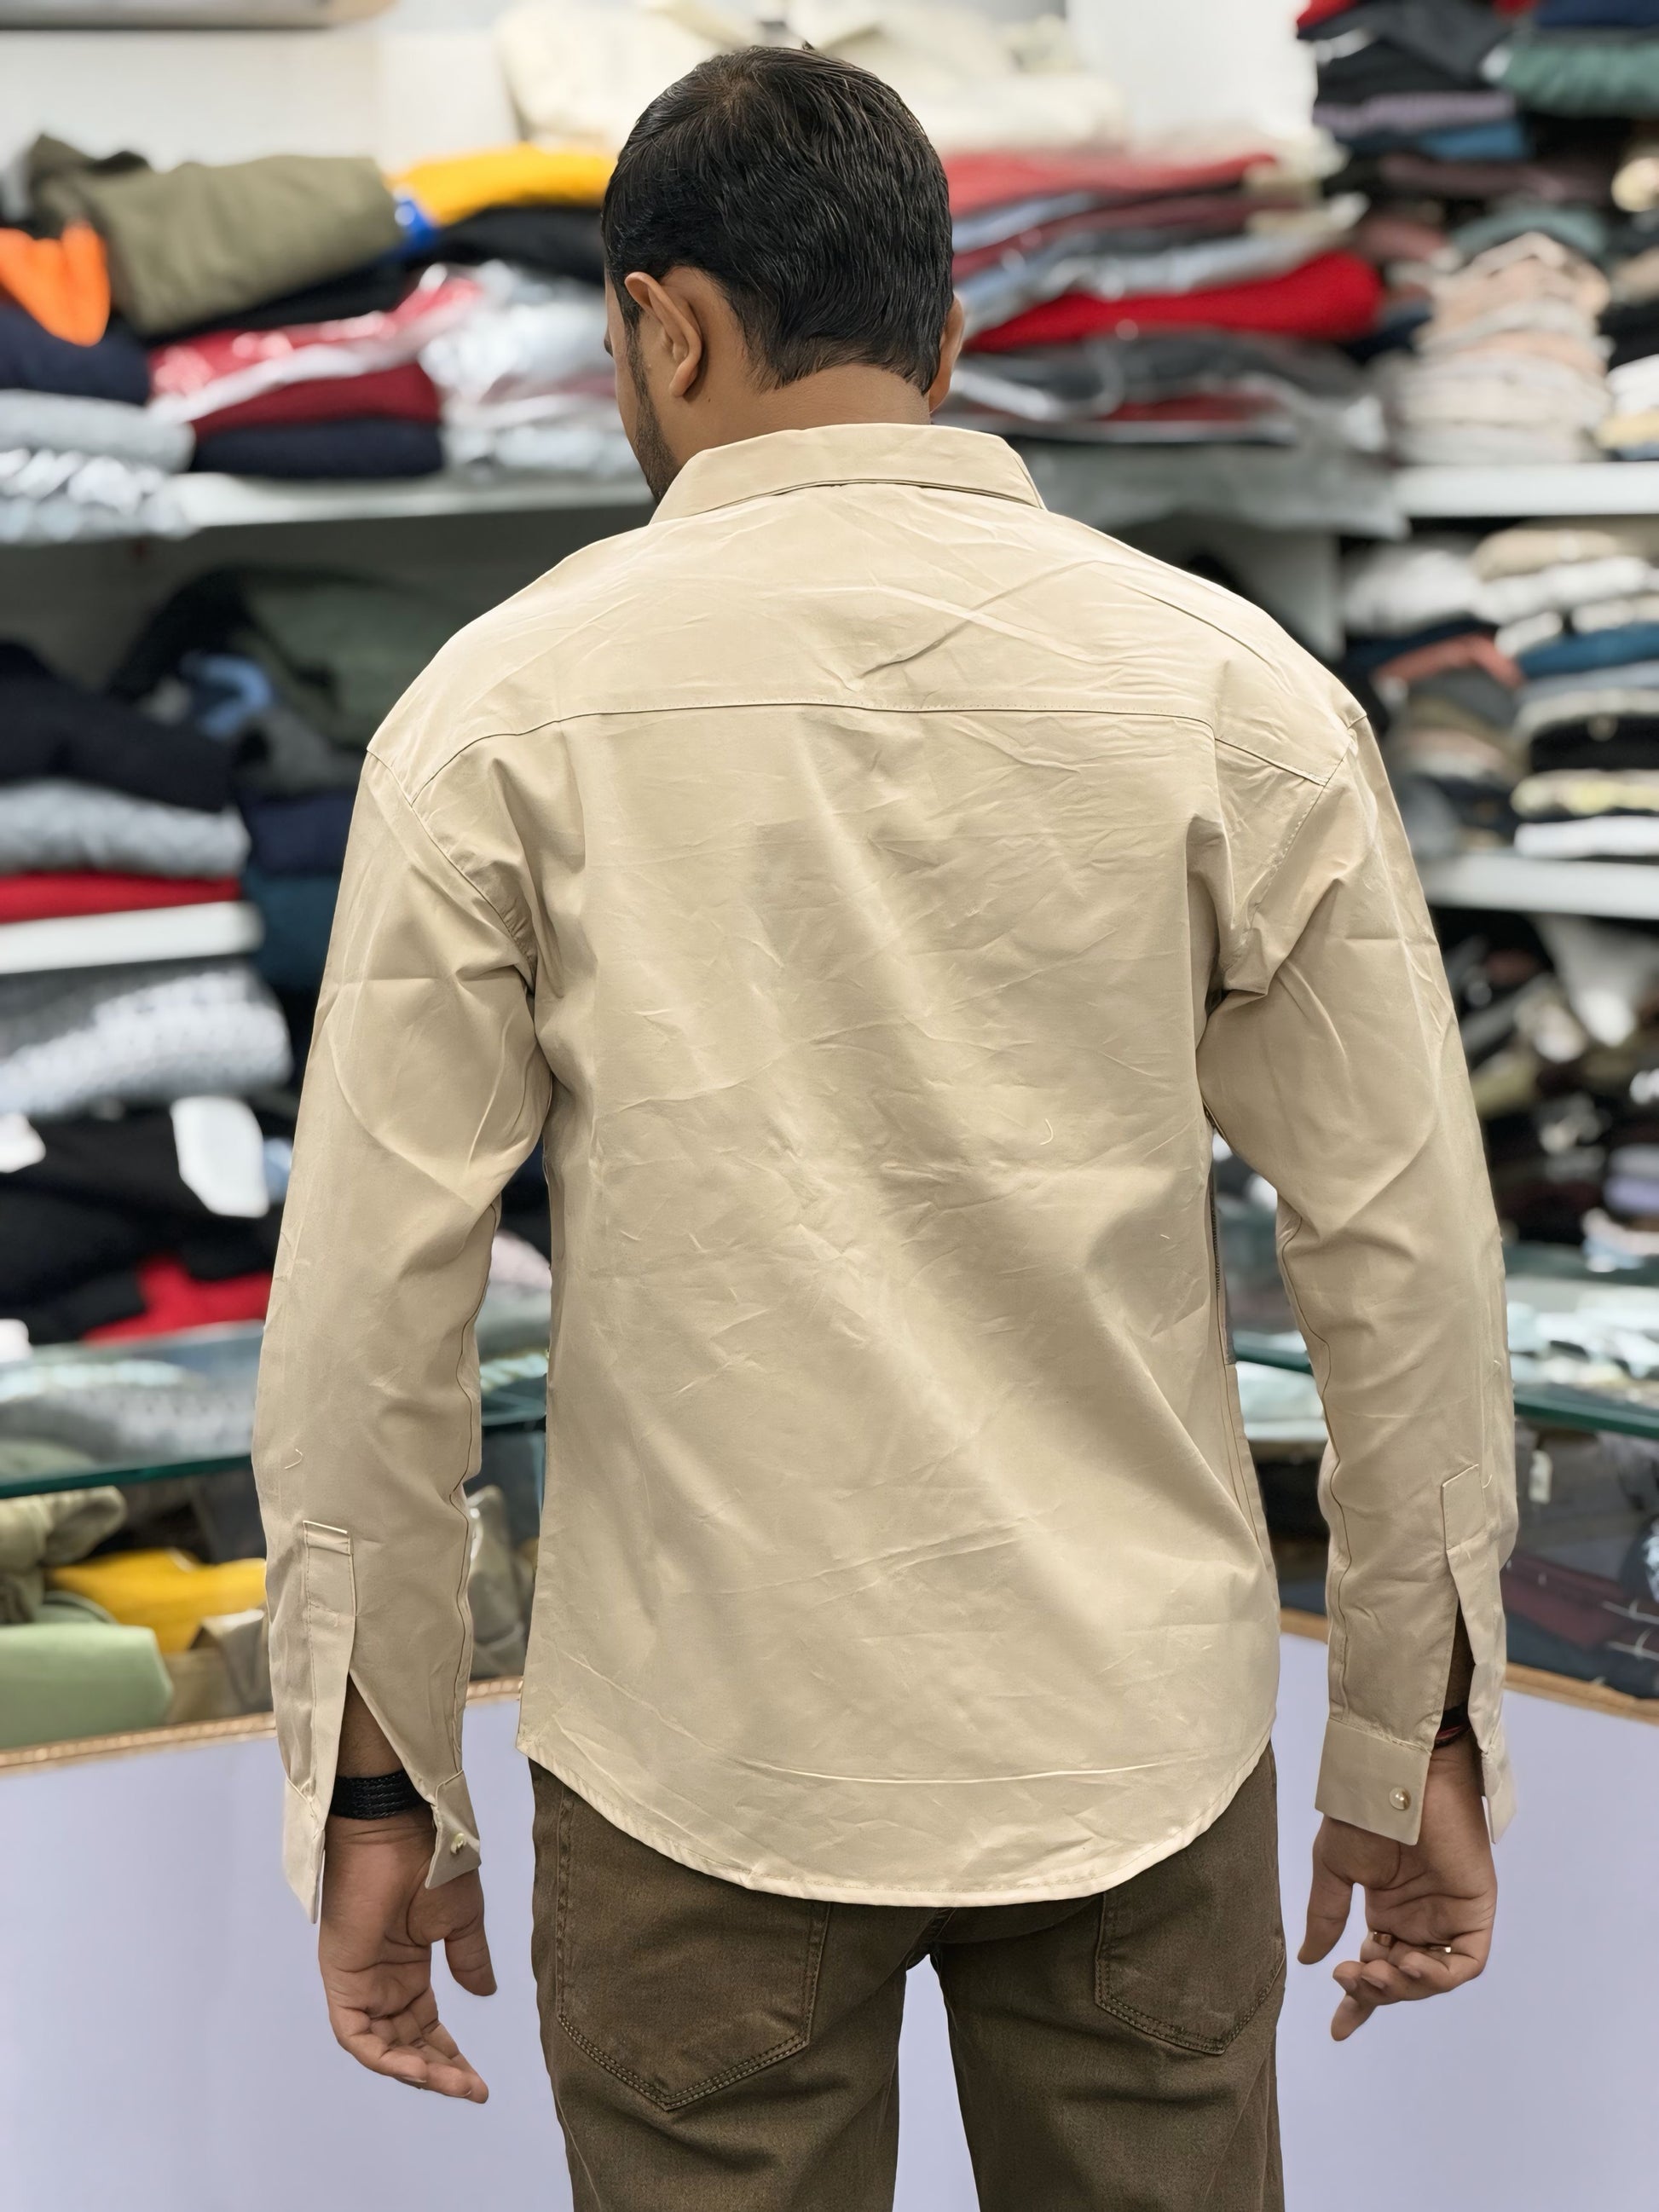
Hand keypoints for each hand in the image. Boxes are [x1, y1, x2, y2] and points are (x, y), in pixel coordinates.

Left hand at [319, 1808, 495, 2099]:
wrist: (397, 1832)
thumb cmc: (430, 1863)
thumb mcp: (461, 1921)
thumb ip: (469, 1960)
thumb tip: (485, 1995)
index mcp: (407, 1968)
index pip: (425, 2027)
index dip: (450, 2056)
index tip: (478, 2082)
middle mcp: (381, 1982)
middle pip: (406, 2045)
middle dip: (439, 2072)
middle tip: (472, 2090)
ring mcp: (359, 1983)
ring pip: (382, 2049)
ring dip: (416, 2071)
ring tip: (453, 2083)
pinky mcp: (341, 1981)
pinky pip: (358, 2037)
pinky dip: (386, 2058)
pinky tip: (418, 2068)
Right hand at [1298, 1732, 1495, 2041]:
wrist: (1394, 1780)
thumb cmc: (1362, 1815)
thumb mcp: (1335, 1869)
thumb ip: (1327, 1916)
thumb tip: (1308, 1959)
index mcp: (1387, 1911)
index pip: (1376, 1967)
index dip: (1360, 2001)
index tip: (1338, 2030)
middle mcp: (1419, 1919)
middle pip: (1402, 1979)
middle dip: (1376, 1989)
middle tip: (1350, 1977)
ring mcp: (1448, 1915)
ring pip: (1432, 1977)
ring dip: (1404, 1985)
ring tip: (1375, 1969)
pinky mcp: (1476, 1910)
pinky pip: (1464, 1962)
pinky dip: (1438, 1972)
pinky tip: (1409, 1961)